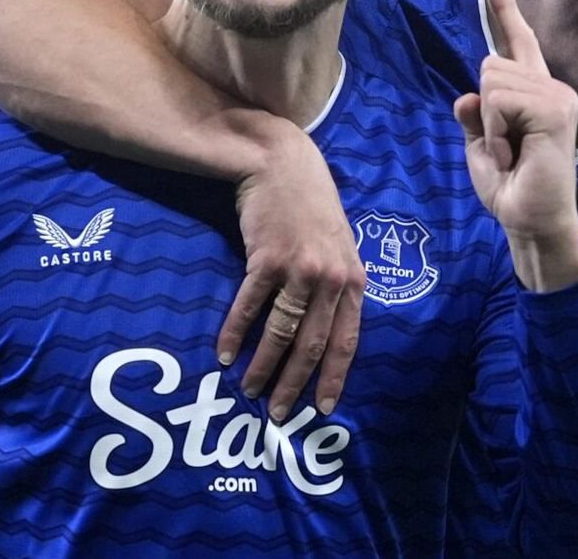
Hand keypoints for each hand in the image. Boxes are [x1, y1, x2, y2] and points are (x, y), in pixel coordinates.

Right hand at [221, 130, 365, 421]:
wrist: (283, 164)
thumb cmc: (311, 206)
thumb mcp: (338, 247)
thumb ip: (337, 285)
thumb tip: (326, 331)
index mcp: (352, 280)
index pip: (346, 340)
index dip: (332, 377)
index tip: (322, 408)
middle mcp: (330, 279)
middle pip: (311, 344)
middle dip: (294, 384)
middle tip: (277, 414)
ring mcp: (299, 269)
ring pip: (281, 332)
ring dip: (262, 366)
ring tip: (248, 390)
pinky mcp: (267, 258)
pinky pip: (250, 306)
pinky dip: (236, 333)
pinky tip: (225, 353)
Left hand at [454, 0, 577, 291]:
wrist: (532, 222)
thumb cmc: (510, 188)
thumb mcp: (482, 146)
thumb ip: (476, 116)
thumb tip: (468, 96)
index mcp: (534, 92)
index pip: (517, 43)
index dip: (504, 11)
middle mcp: (551, 87)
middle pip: (489, 65)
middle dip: (483, 112)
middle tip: (506, 148)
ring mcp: (557, 96)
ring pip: (491, 82)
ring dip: (490, 126)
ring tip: (511, 153)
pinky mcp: (555, 109)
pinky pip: (499, 100)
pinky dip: (496, 131)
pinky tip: (514, 153)